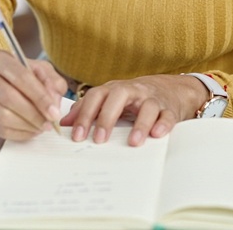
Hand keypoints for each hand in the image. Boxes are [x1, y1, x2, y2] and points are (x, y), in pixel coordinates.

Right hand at [0, 50, 66, 141]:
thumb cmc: (15, 71)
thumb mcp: (37, 67)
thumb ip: (51, 81)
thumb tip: (54, 102)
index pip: (21, 78)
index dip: (40, 97)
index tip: (54, 113)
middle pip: (9, 98)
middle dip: (34, 115)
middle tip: (49, 123)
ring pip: (2, 117)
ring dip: (26, 126)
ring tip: (41, 127)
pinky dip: (18, 134)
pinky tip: (30, 130)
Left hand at [60, 74, 208, 146]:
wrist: (169, 89)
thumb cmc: (132, 98)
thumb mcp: (109, 100)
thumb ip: (87, 109)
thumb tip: (64, 123)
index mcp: (113, 89)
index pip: (95, 97)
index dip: (84, 115)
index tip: (76, 136)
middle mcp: (132, 91)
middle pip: (118, 97)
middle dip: (107, 118)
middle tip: (99, 140)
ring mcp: (152, 99)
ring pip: (147, 106)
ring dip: (140, 124)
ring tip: (133, 142)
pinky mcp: (169, 109)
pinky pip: (168, 115)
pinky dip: (163, 124)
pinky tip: (157, 135)